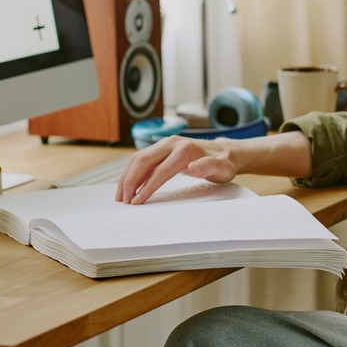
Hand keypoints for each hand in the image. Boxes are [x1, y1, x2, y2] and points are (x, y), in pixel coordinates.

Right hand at [115, 136, 236, 204]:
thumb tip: (193, 167)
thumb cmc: (225, 163)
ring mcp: (166, 144)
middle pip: (143, 161)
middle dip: (129, 182)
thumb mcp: (223, 168)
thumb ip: (210, 167)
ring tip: (121, 196)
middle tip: (123, 201)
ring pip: (138, 159)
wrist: (226, 152)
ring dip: (126, 177)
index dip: (147, 187)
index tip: (137, 202)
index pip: (160, 170)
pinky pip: (142, 159)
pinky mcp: (162, 149)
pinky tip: (129, 186)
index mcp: (186, 149)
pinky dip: (132, 172)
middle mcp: (172, 143)